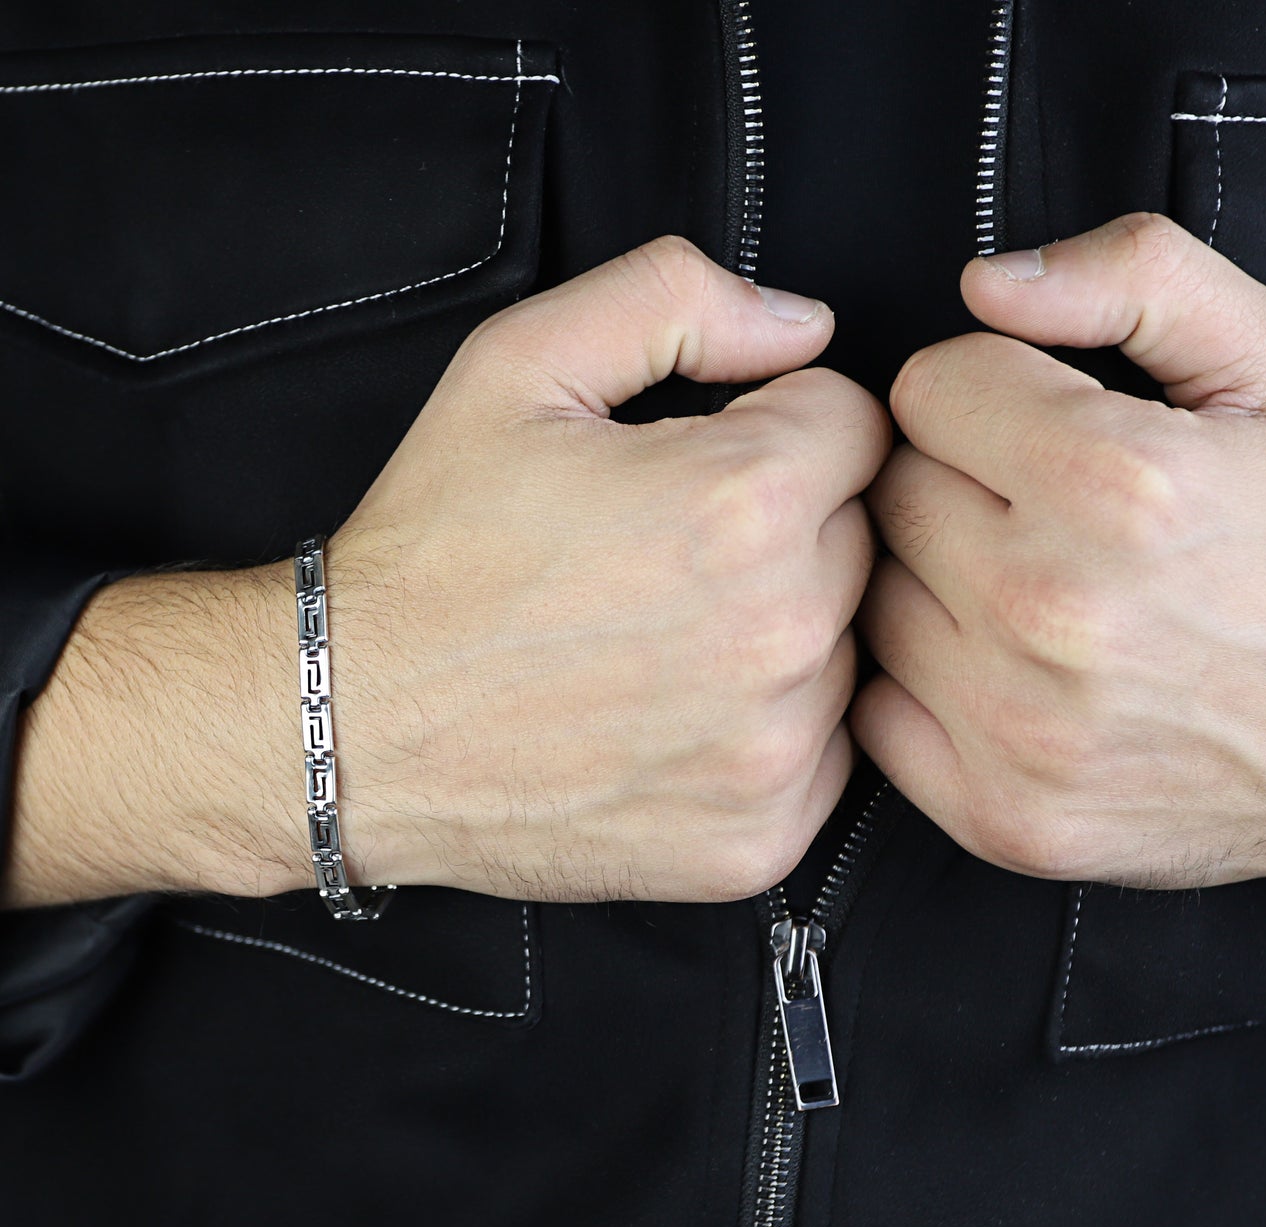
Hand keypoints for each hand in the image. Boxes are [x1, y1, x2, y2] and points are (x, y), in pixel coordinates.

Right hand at [330, 237, 888, 901]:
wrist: (356, 726)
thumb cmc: (433, 556)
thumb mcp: (521, 365)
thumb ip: (676, 299)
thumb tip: (803, 325)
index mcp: (741, 500)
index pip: (859, 428)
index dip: (779, 427)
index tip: (711, 459)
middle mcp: (780, 632)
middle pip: (860, 540)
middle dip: (786, 528)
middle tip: (669, 553)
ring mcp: (774, 751)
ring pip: (846, 649)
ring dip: (782, 633)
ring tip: (663, 638)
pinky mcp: (761, 838)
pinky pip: (824, 754)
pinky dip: (768, 731)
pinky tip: (677, 715)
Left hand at [852, 211, 1265, 900]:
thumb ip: (1134, 276)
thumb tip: (985, 284)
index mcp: (1115, 482)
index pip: (927, 390)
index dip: (981, 395)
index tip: (1035, 427)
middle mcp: (1052, 611)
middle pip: (890, 496)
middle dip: (952, 485)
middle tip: (1035, 513)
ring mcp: (1019, 728)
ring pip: (872, 601)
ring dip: (929, 585)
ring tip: (1024, 592)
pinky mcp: (1000, 814)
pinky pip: (875, 711)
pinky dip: (917, 685)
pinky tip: (998, 670)